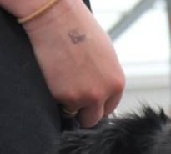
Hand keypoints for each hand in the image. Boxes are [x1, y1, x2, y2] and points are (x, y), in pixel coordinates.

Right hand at [20, 0, 125, 127]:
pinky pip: (58, 106)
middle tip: (73, 97)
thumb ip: (106, 78)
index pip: (109, 109)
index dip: (97, 105)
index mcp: (116, 83)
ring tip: (63, 81)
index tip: (88, 101)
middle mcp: (102, 93)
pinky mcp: (62, 97)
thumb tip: (102, 95)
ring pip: (74, 114)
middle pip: (93, 118)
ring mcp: (82, 97)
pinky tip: (54, 77)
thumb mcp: (105, 56)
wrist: (55, 17)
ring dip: (68, 104)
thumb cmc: (79, 29)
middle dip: (84, 111)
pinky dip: (55, 96)